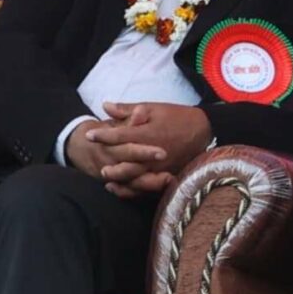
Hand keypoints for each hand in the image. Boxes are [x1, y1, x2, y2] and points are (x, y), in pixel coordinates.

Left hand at [84, 102, 212, 198]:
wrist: (203, 129)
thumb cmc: (177, 116)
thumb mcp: (153, 108)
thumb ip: (128, 109)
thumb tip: (105, 106)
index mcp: (147, 133)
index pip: (120, 135)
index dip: (103, 135)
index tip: (89, 135)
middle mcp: (152, 152)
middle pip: (125, 161)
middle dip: (109, 161)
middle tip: (96, 164)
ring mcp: (160, 166)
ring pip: (134, 176)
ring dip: (119, 177)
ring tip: (106, 177)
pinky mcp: (167, 174)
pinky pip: (147, 186)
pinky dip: (134, 188)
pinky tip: (123, 187)